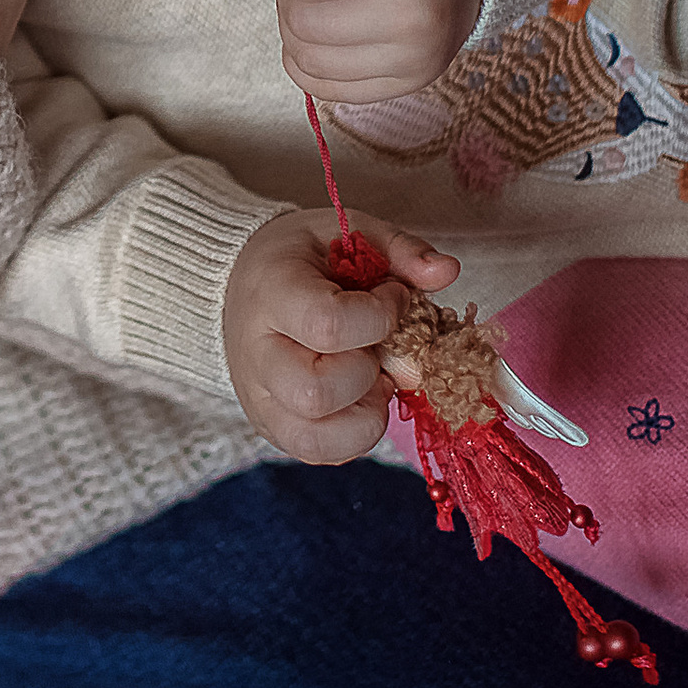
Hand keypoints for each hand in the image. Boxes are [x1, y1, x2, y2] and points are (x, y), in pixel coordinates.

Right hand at [223, 207, 459, 460]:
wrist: (241, 283)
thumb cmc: (301, 259)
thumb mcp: (346, 235)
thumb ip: (399, 249)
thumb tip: (446, 271)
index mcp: (270, 290)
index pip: (328, 323)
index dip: (380, 317)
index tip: (394, 298)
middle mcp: (255, 350)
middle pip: (317, 391)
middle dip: (369, 374)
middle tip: (377, 349)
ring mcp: (258, 394)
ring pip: (316, 436)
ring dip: (365, 414)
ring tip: (371, 379)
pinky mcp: (268, 423)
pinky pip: (317, 452)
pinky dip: (353, 435)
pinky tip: (359, 399)